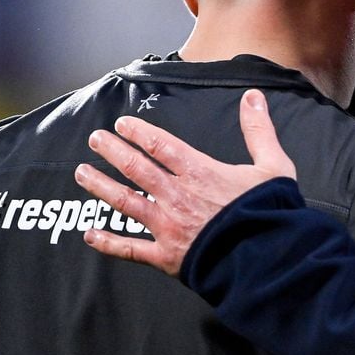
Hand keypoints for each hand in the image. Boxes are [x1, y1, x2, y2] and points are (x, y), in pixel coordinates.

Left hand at [74, 89, 295, 275]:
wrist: (266, 258)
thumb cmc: (269, 212)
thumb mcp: (272, 165)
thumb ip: (258, 129)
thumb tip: (253, 96)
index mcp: (200, 172)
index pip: (161, 145)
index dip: (139, 132)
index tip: (122, 124)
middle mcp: (177, 196)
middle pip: (136, 168)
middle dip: (112, 151)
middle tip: (95, 140)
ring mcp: (168, 227)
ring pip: (125, 202)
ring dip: (101, 186)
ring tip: (82, 173)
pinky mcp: (166, 255)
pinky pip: (130, 248)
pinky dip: (108, 242)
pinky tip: (90, 234)